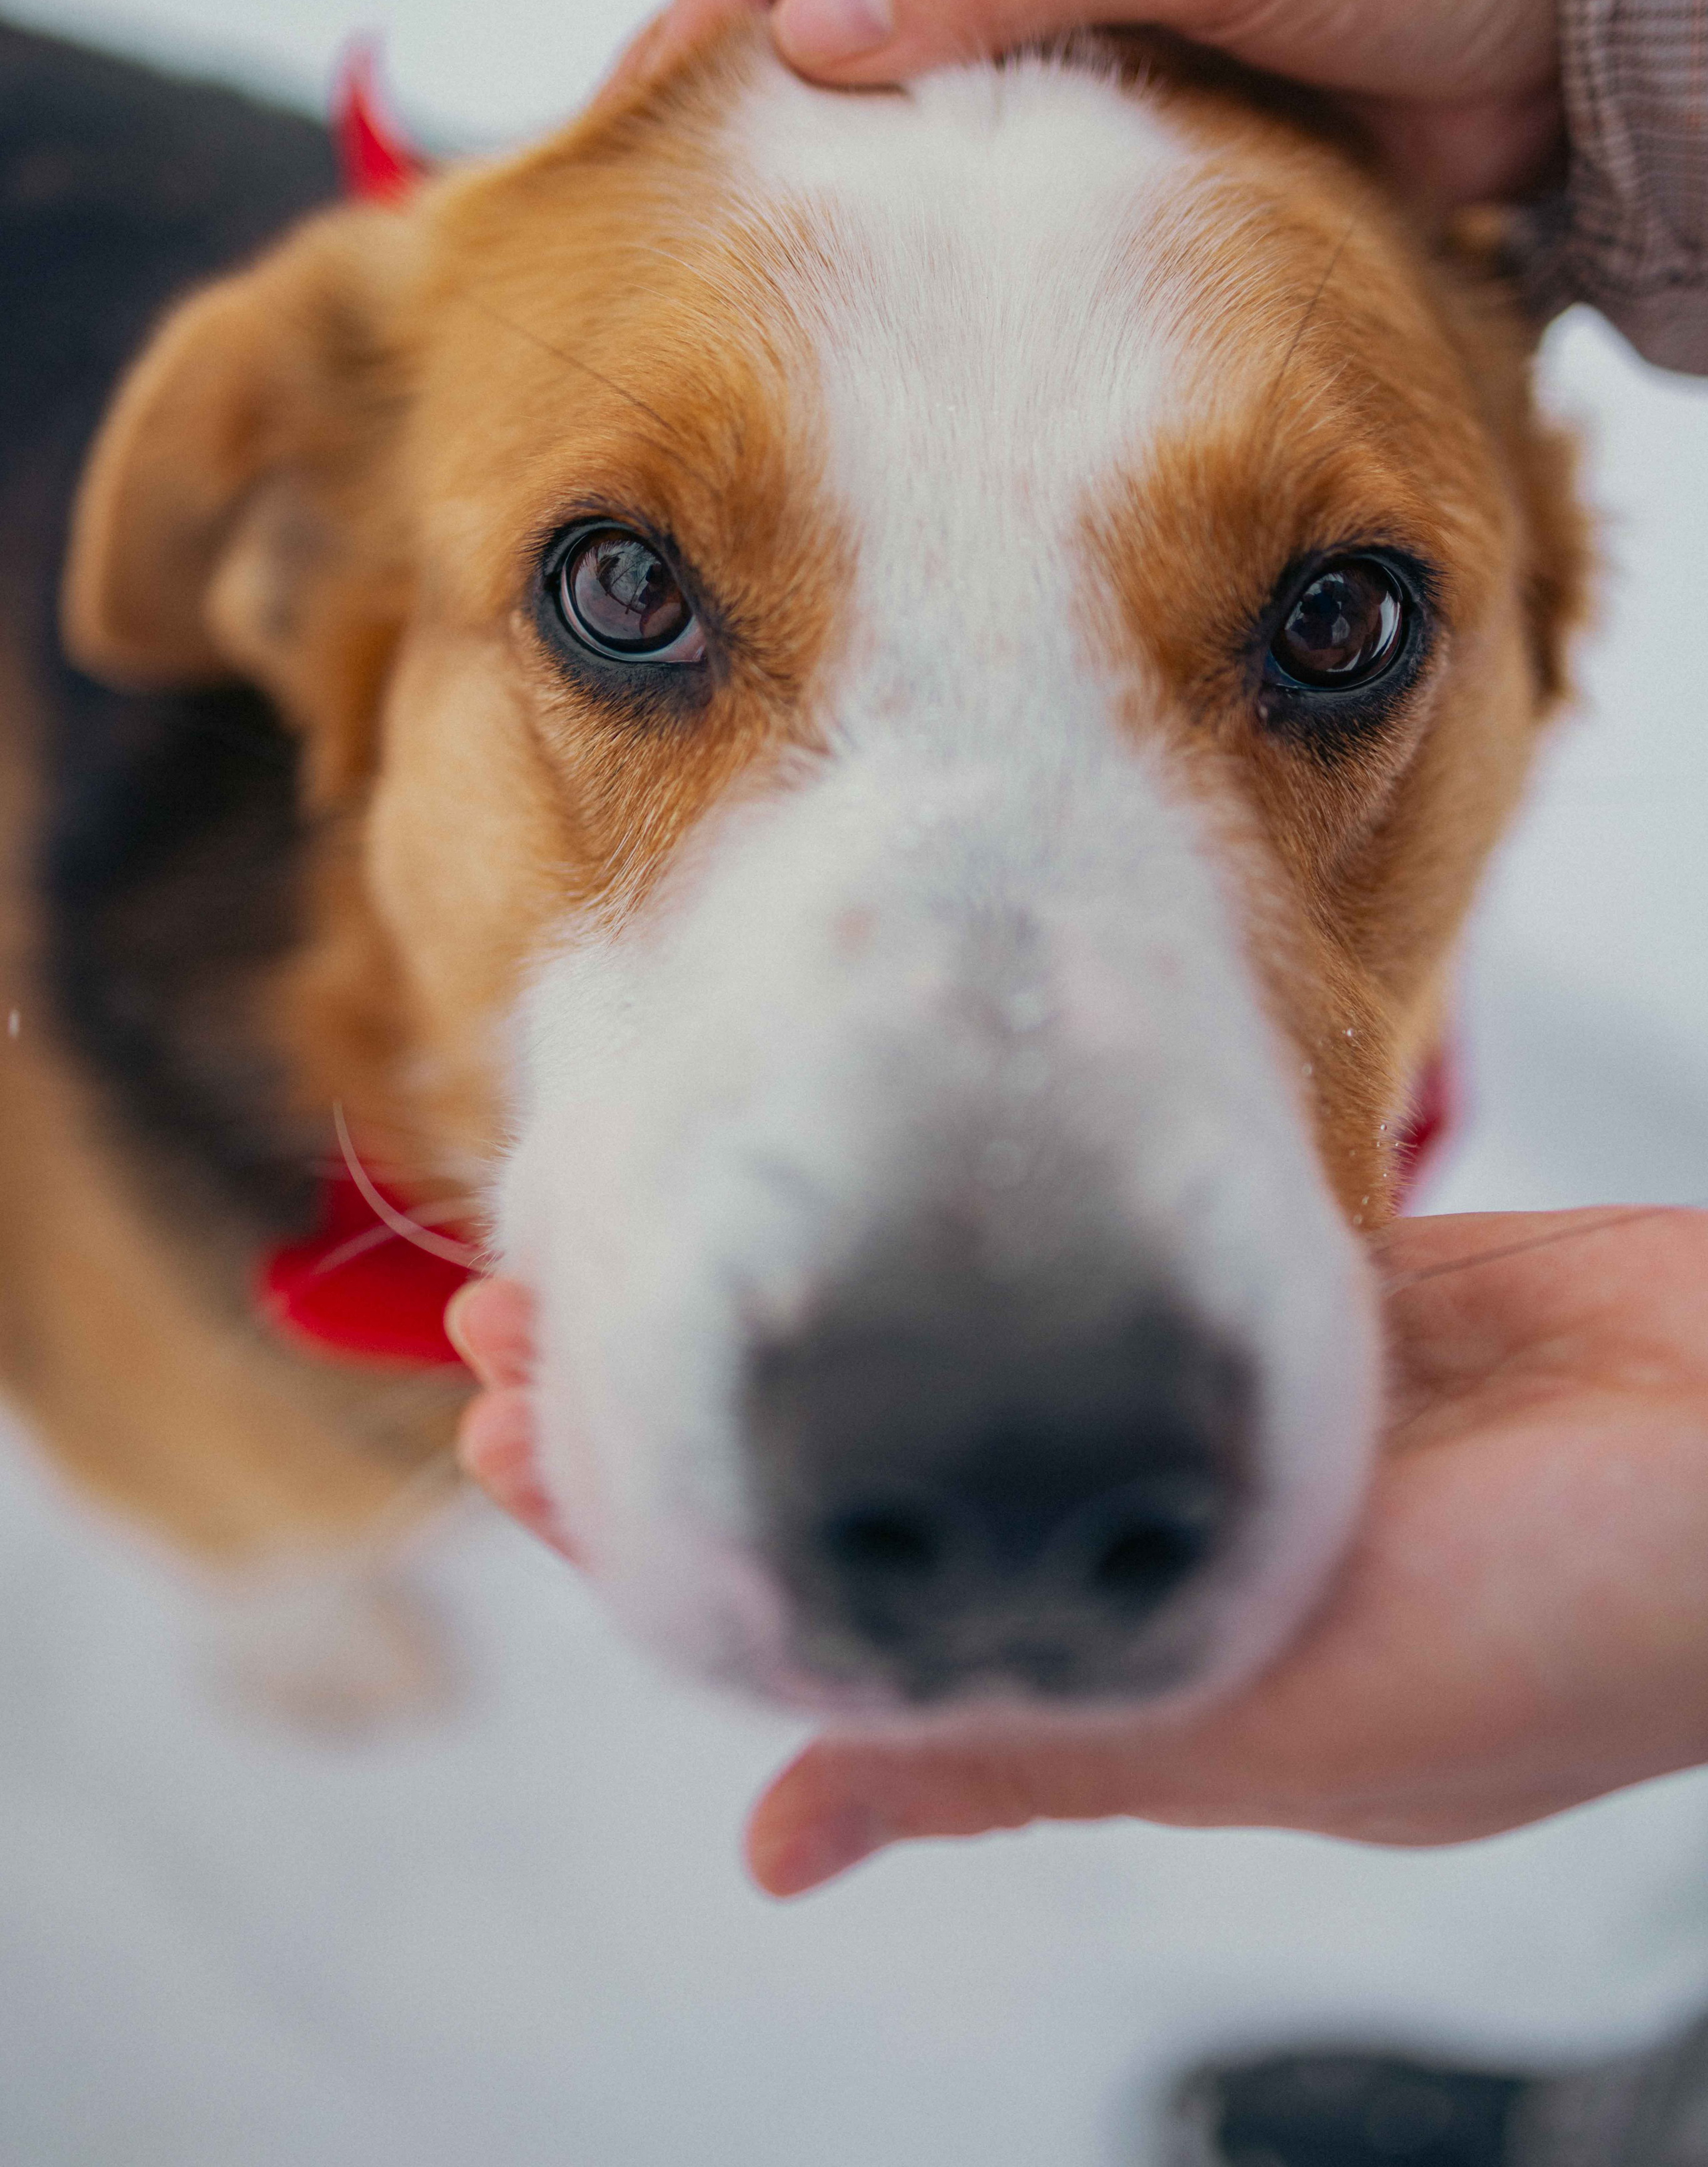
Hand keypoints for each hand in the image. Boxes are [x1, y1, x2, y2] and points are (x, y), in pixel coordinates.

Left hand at [454, 1207, 1707, 1894]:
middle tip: (518, 1303)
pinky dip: (988, 1228)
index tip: (511, 1431)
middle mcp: (1156, 1547)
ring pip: (966, 1356)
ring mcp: (1223, 1422)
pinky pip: (1107, 1269)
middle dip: (699, 1401)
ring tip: (662, 1219)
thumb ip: (1027, 1753)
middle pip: (872, 1471)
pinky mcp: (1306, 1311)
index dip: (661, 1527)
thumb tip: (778, 1840)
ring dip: (821, 1298)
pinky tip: (892, 1171)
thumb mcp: (1286, 1721)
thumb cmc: (1573, 1623)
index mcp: (1135, 1678)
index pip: (831, 1605)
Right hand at [638, 0, 1578, 206]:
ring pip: (910, 65)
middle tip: (655, 163)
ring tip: (737, 223)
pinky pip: (993, 144)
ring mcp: (1079, 4)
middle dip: (744, 54)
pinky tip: (877, 251)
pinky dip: (928, 191)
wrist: (1560, 42)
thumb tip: (817, 27)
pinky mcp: (1123, 103)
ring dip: (829, 134)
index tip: (658, 77)